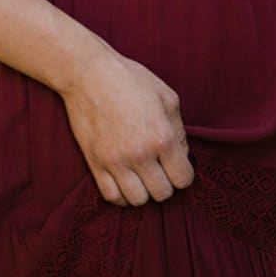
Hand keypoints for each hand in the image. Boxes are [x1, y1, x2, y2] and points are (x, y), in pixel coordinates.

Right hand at [60, 53, 195, 205]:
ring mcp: (115, 162)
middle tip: (163, 170)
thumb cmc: (132, 81)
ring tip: (145, 176)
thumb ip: (179, 131)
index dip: (185, 174)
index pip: (183, 179)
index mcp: (162, 137)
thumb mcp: (167, 97)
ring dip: (145, 192)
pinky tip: (127, 182)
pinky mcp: (95, 164)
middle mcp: (139, 155)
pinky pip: (112, 197)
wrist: (90, 75)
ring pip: (138, 201)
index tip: (179, 166)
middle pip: (162, 193)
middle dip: (167, 184)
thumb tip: (182, 155)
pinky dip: (123, 196)